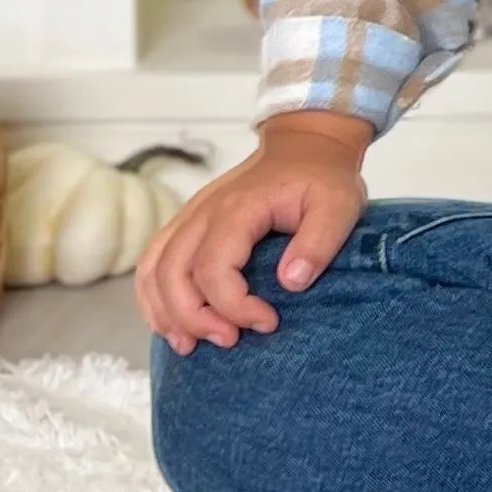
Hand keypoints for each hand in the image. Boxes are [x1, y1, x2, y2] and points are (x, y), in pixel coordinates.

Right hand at [137, 111, 372, 353]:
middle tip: (229, 341)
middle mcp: (203, 213)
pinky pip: (153, 263)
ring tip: (190, 345)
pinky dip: (154, 297)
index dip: (233, 305)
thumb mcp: (339, 206)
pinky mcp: (187, 224)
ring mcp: (190, 217)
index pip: (214, 267)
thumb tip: (291, 283)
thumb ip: (318, 244)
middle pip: (172, 274)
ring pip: (152, 270)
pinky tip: (173, 323)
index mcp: (237, 209)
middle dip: (193, 318)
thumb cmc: (322, 177)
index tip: (267, 322)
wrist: (306, 145)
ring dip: (165, 313)